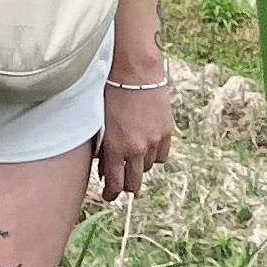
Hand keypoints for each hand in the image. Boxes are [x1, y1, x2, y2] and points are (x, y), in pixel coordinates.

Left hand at [95, 71, 172, 196]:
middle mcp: (136, 149)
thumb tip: (103, 168)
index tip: (108, 195)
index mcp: (116, 148)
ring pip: (148, 168)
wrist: (134, 70)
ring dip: (139, 166)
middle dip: (125, 185)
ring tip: (132, 157)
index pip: (115, 184)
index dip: (110, 194)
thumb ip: (102, 148)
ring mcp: (153, 142)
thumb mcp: (99, 122)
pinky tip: (146, 147)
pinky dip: (153, 155)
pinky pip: (161, 155)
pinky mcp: (166, 132)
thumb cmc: (109, 91)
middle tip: (121, 183)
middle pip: (133, 183)